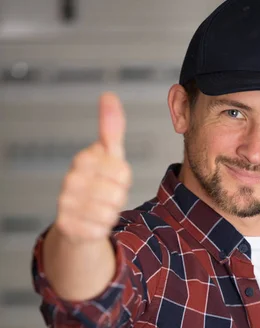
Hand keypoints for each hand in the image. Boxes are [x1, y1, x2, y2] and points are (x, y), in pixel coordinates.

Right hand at [54, 92, 131, 243]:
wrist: (77, 219)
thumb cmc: (96, 184)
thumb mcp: (108, 156)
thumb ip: (111, 129)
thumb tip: (109, 96)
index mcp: (83, 159)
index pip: (123, 172)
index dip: (124, 180)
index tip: (113, 179)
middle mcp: (71, 179)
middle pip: (118, 194)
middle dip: (118, 199)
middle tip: (106, 197)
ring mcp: (66, 203)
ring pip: (109, 213)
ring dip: (110, 215)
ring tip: (99, 209)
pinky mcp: (67, 226)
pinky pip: (100, 229)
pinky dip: (101, 229)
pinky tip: (92, 223)